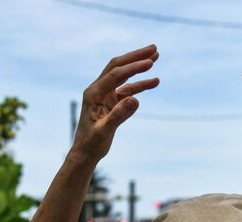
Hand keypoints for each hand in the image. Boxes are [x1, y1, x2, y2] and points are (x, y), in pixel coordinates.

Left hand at [74, 44, 159, 160]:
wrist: (85, 153)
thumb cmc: (91, 143)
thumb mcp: (104, 131)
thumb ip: (119, 115)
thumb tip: (136, 99)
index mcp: (93, 93)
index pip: (115, 75)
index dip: (133, 67)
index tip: (150, 62)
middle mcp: (98, 90)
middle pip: (118, 67)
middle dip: (136, 57)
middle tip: (154, 48)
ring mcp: (105, 95)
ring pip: (124, 75)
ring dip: (139, 66)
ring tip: (156, 57)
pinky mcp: (112, 102)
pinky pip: (128, 89)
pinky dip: (140, 84)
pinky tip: (154, 81)